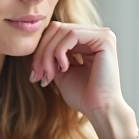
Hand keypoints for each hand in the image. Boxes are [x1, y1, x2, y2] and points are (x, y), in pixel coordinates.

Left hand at [29, 22, 138, 138]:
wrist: (99, 110)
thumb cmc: (83, 95)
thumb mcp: (60, 71)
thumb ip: (51, 55)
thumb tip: (34, 45)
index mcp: (86, 41)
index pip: (56, 32)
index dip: (40, 50)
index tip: (35, 74)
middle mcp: (95, 34)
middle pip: (57, 28)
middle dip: (42, 52)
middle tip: (37, 74)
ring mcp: (102, 34)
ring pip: (62, 31)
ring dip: (49, 54)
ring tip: (49, 74)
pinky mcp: (104, 39)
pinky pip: (72, 35)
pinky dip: (61, 51)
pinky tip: (64, 68)